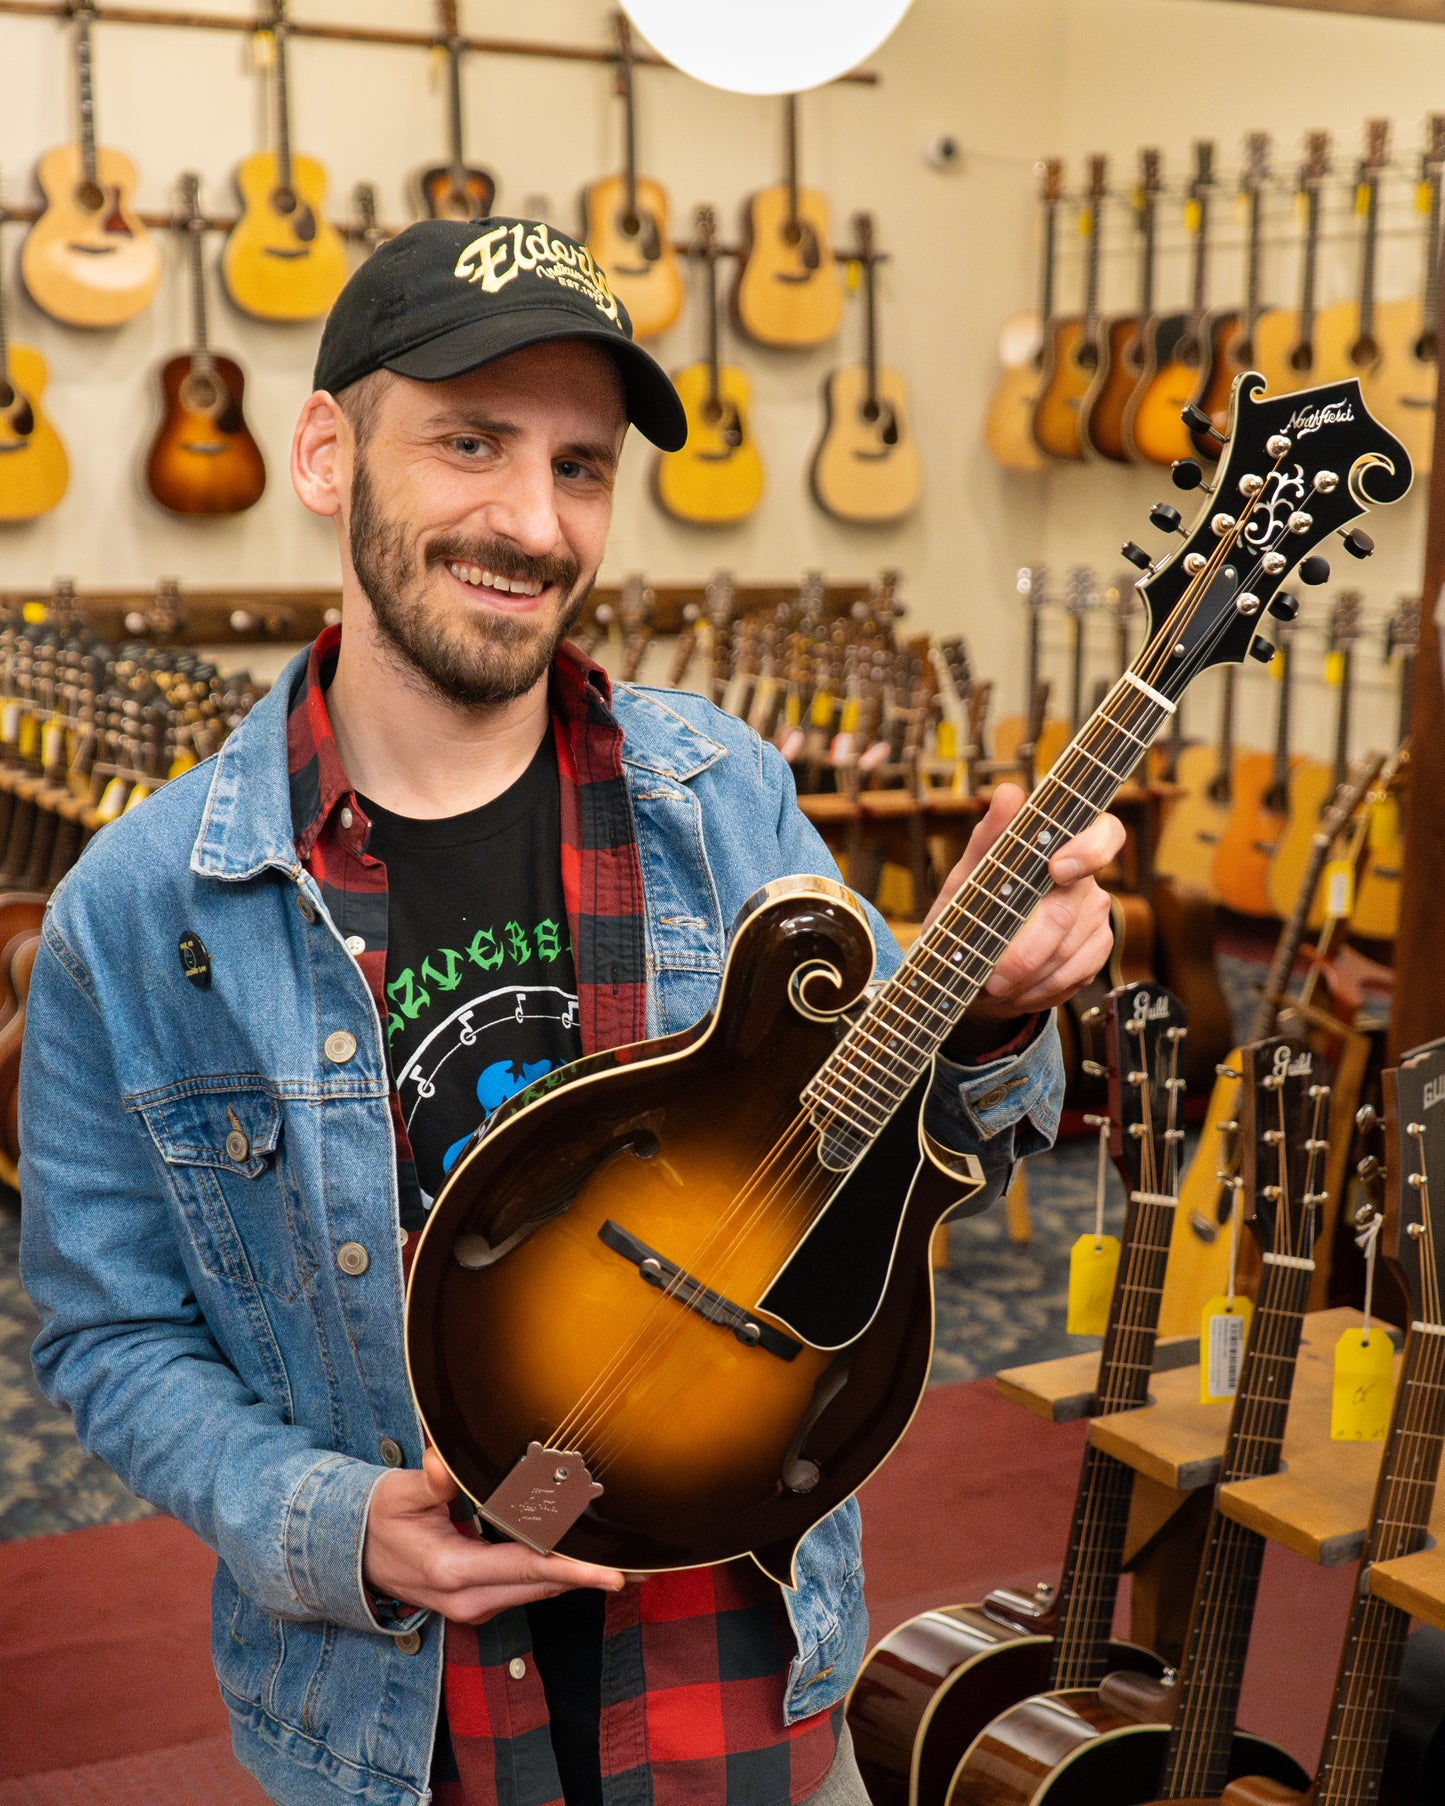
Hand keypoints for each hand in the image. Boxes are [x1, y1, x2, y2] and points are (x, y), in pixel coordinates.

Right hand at [363, 1448, 624, 1623]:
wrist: (355, 1558)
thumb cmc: (379, 1520)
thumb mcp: (397, 1495)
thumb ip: (429, 1481)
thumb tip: (445, 1462)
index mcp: (451, 1571)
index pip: (524, 1568)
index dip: (571, 1569)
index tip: (612, 1574)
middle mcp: (469, 1598)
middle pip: (542, 1584)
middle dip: (591, 1573)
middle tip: (642, 1562)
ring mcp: (476, 1605)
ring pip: (540, 1589)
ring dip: (579, 1576)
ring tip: (629, 1564)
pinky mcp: (482, 1601)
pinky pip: (529, 1587)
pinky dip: (558, 1574)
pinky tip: (587, 1560)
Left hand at [923, 783, 1123, 1023]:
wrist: (971, 966)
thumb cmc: (970, 914)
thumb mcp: (966, 877)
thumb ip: (989, 837)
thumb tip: (1009, 794)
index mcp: (1060, 848)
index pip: (1104, 833)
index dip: (1089, 849)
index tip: (1056, 869)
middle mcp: (1085, 879)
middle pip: (1068, 911)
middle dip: (1026, 950)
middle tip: (992, 974)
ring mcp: (1096, 915)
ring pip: (1070, 949)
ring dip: (1027, 974)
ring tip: (994, 984)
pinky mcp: (1097, 950)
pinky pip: (1077, 973)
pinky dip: (1041, 987)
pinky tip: (1018, 990)